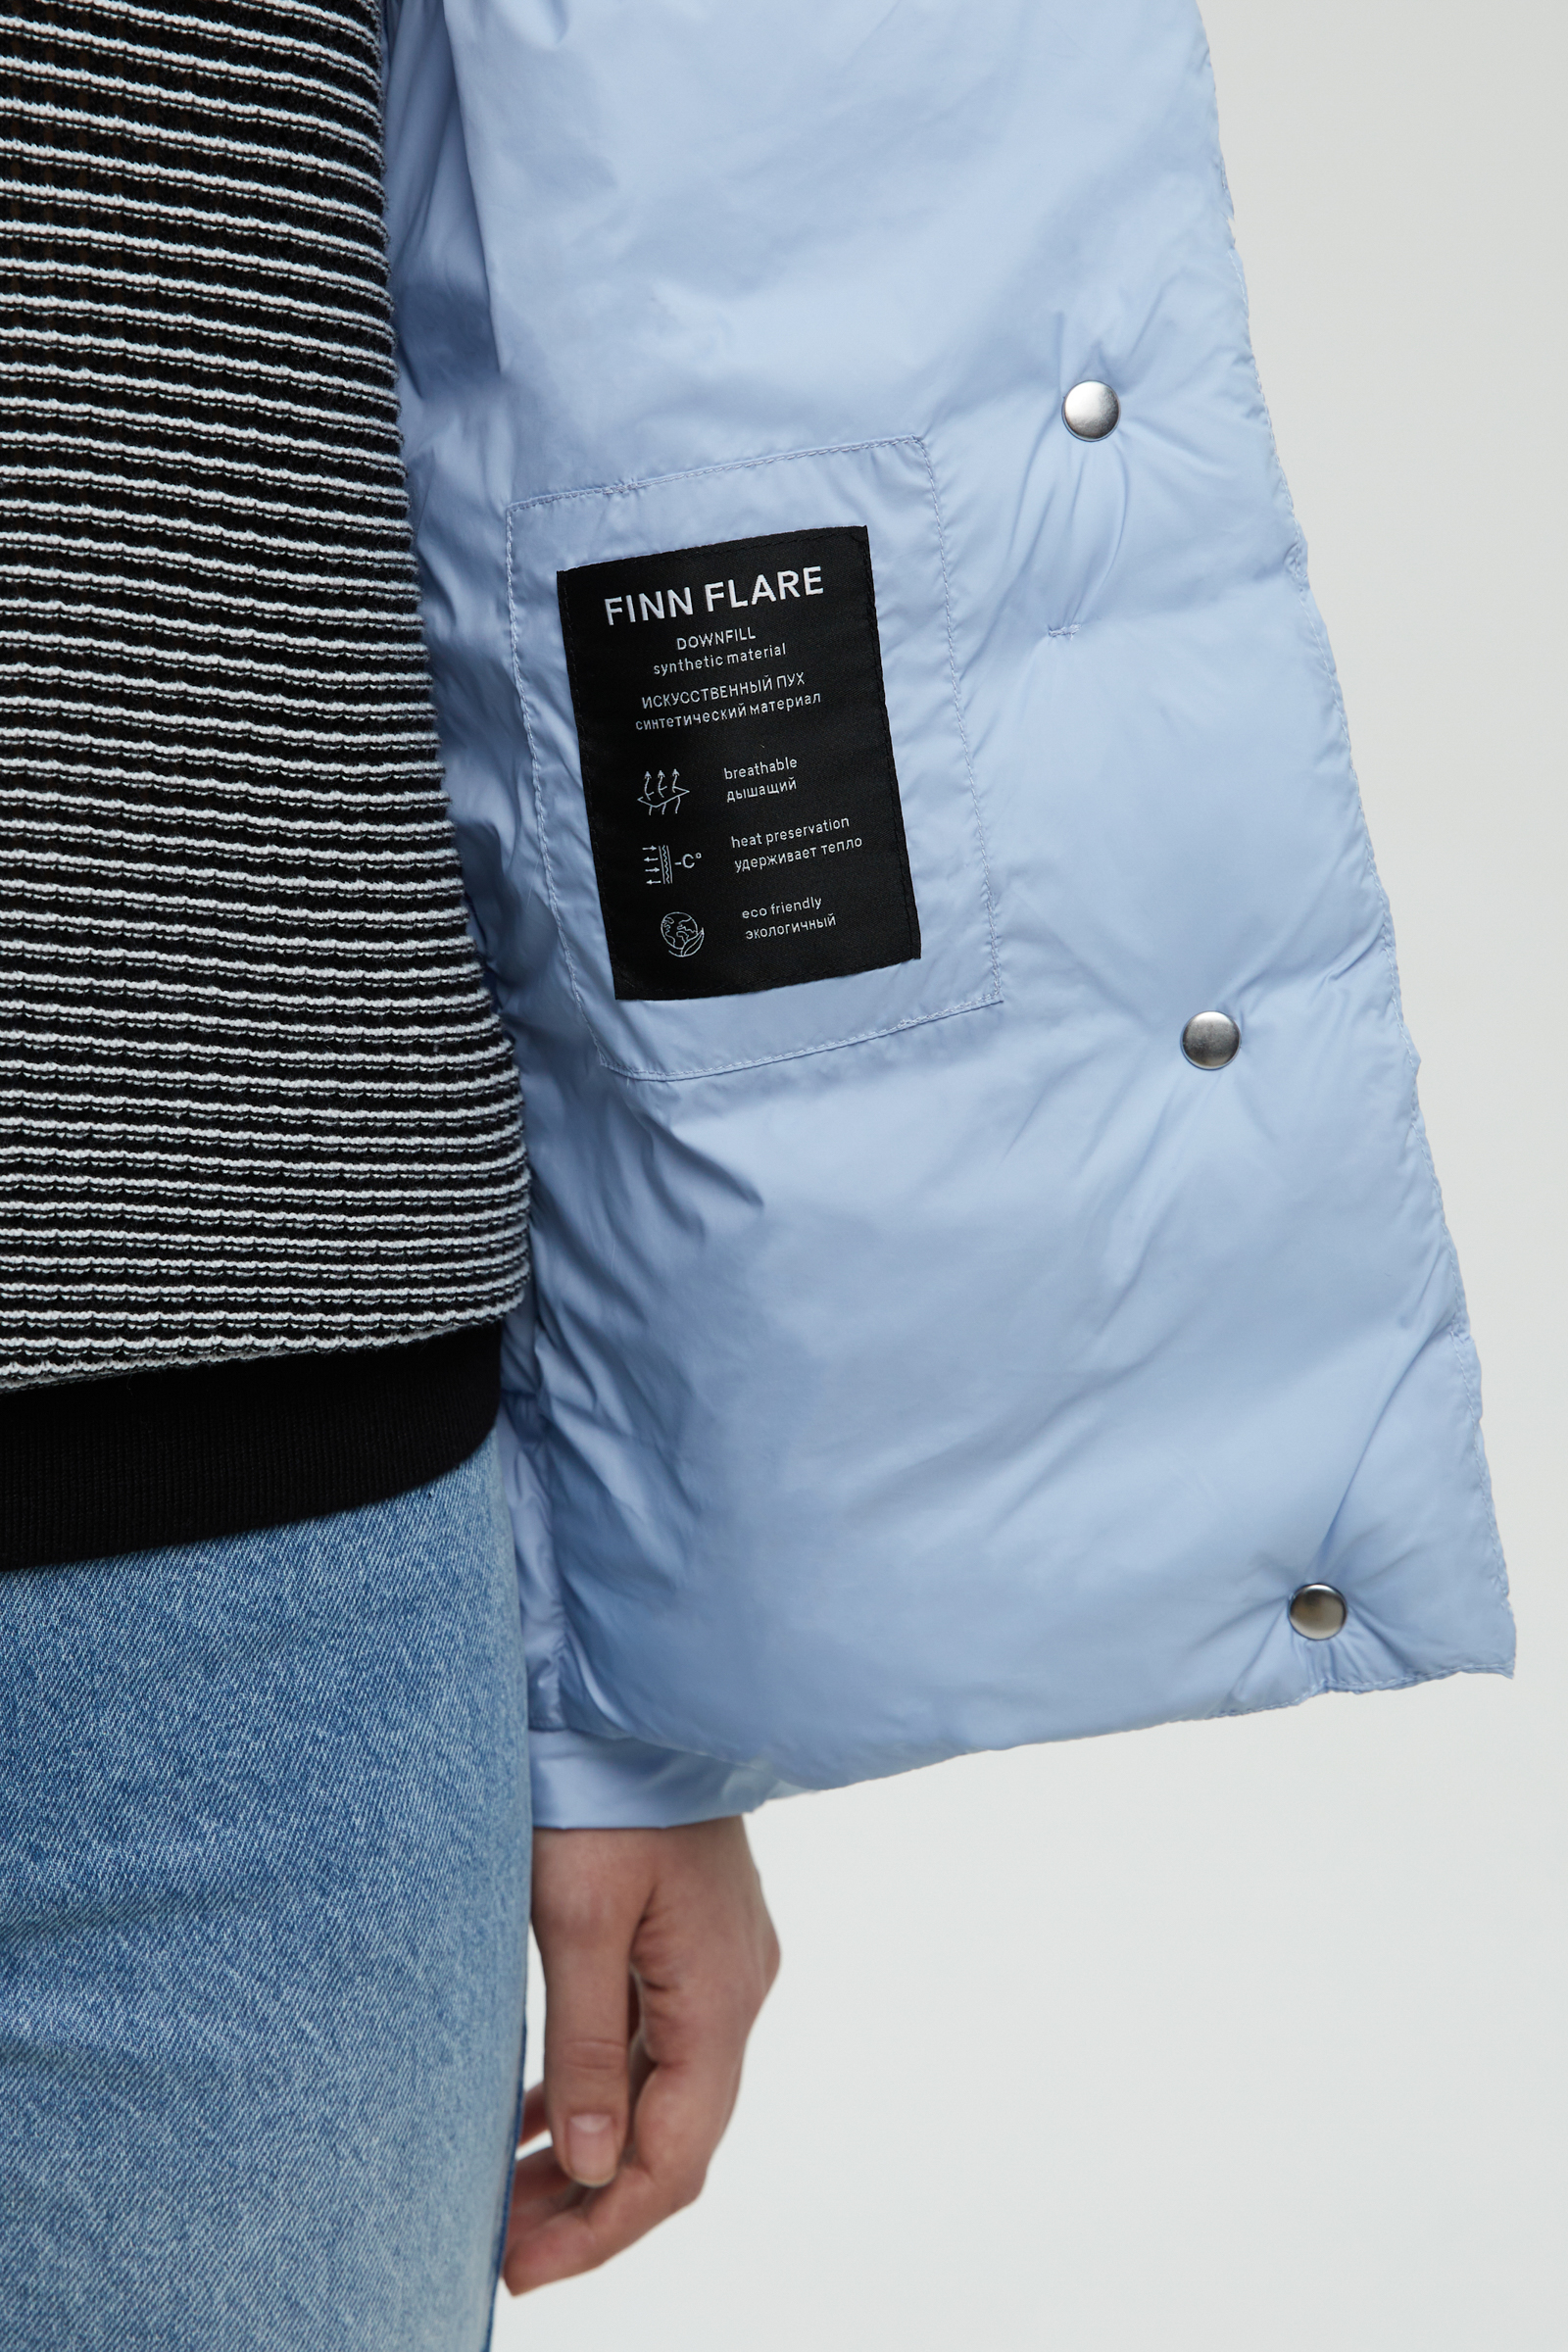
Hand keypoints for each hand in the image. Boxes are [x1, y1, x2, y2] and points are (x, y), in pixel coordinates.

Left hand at [502, 1816, 779, 2295]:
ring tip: (508, 2200)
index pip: (675, 2156)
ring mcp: (719, 1961)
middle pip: (674, 2134)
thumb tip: (596, 2165)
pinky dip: (601, 2088)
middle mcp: (737, 1987)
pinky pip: (653, 2040)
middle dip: (591, 2202)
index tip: (524, 2270)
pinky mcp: (690, 1937)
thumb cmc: (601, 1788)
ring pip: (662, 2090)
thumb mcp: (578, 1919)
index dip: (604, 2227)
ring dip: (591, 2150)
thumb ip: (591, 2046)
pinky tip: (542, 2119)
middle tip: (502, 2248)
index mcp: (720, 1994)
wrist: (630, 1692)